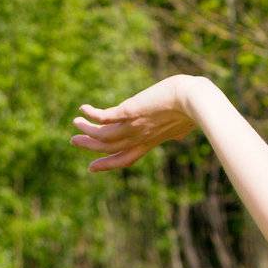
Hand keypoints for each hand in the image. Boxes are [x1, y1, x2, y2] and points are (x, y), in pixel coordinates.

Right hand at [70, 74, 205, 171]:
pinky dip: (92, 115)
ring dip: (87, 130)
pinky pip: (104, 117)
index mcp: (150, 142)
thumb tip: (182, 134)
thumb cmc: (193, 110)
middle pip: (108, 148)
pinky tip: (83, 109)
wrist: (193, 100)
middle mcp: (139, 137)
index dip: (107, 165)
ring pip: (103, 136)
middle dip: (90, 146)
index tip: (91, 167)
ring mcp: (133, 126)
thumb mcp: (183, 125)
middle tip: (74, 141)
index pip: (125, 159)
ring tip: (75, 122)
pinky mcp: (129, 111)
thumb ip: (177, 131)